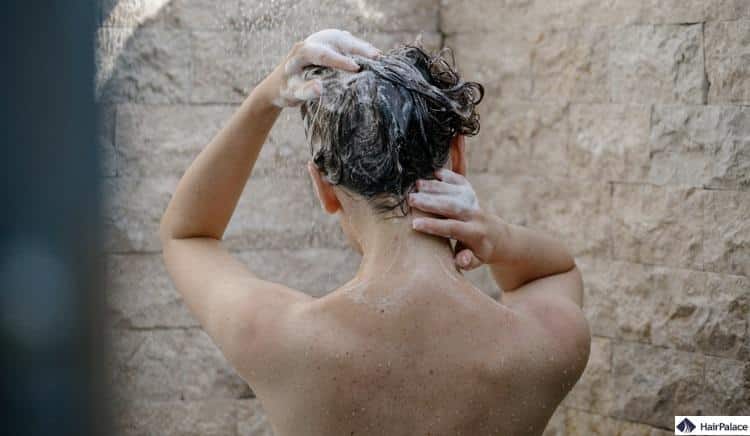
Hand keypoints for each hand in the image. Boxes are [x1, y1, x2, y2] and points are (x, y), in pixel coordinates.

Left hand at [261, 29, 379, 107]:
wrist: (278, 84)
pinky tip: (372, 54)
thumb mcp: (292, 94)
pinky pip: (344, 41)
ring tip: (378, 56)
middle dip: (357, 48)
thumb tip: (319, 88)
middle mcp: (311, 42)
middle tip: (376, 57)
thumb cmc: (285, 90)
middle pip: (336, 41)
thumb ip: (305, 91)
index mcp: (301, 52)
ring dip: (361, 46)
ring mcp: (319, 41)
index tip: (356, 68)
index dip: (340, 60)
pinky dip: (358, 47)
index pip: (322, 54)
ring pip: (343, 39)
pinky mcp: (326, 44)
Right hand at [409, 169, 502, 270]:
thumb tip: (460, 259)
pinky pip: (461, 181)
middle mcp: (476, 215)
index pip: (453, 228)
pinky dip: (449, 175)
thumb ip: (466, 261)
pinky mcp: (472, 193)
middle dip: (431, 202)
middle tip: (411, 199)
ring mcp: (474, 201)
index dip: (434, 226)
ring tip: (416, 185)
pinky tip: (434, 172)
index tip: (415, 224)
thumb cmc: (479, 253)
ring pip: (454, 191)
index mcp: (475, 233)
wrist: (498, 237)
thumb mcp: (475, 262)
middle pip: (452, 206)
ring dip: (435, 187)